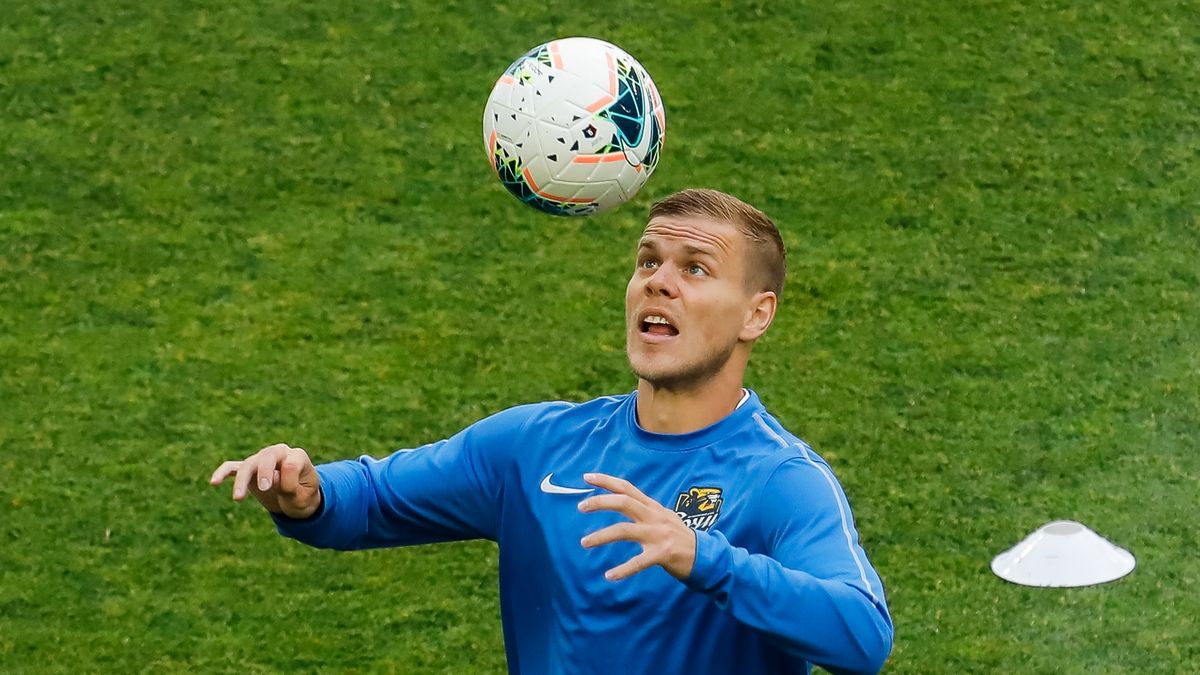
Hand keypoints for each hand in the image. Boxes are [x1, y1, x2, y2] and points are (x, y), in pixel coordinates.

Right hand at [210, 443, 321, 518]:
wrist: (297, 500)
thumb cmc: (303, 497)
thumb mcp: (304, 497)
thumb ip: (291, 487)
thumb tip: (273, 477)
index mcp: (297, 457)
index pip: (290, 462)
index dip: (288, 477)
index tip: (288, 492)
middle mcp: (279, 453)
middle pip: (267, 456)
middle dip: (264, 471)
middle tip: (264, 489)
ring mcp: (261, 460)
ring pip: (248, 464)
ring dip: (242, 480)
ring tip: (238, 499)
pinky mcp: (249, 470)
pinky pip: (232, 467)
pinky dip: (223, 473)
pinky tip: (214, 482)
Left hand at [578, 473, 695, 581]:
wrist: (706, 556)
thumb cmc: (681, 538)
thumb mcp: (664, 518)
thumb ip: (646, 511)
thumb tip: (624, 504)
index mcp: (653, 507)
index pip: (627, 488)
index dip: (606, 481)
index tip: (587, 477)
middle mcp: (655, 517)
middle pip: (623, 502)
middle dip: (600, 502)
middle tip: (580, 507)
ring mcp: (659, 535)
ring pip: (624, 530)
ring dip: (601, 536)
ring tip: (584, 542)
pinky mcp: (663, 554)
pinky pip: (638, 562)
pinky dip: (623, 570)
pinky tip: (609, 576)